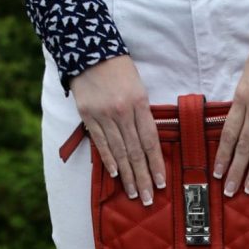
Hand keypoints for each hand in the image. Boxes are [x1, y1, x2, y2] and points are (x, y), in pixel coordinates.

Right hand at [70, 56, 166, 205]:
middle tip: (147, 198)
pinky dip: (108, 160)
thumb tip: (148, 145)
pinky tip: (116, 175)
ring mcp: (103, 115)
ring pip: (118, 151)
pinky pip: (100, 142)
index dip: (156, 164)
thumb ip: (143, 114)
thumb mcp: (138, 87)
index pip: (150, 140)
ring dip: (127, 175)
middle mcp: (122, 111)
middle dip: (142, 177)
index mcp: (139, 103)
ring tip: (133, 193)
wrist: (88, 50)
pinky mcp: (88, 115)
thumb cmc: (119, 70)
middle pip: (135, 151)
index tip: (160, 183)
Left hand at [213, 36, 248, 195]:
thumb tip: (238, 126)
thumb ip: (242, 102)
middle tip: (229, 191)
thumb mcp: (246, 76)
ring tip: (248, 188)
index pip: (229, 133)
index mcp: (242, 98)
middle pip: (244, 145)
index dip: (222, 156)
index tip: (217, 174)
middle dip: (235, 170)